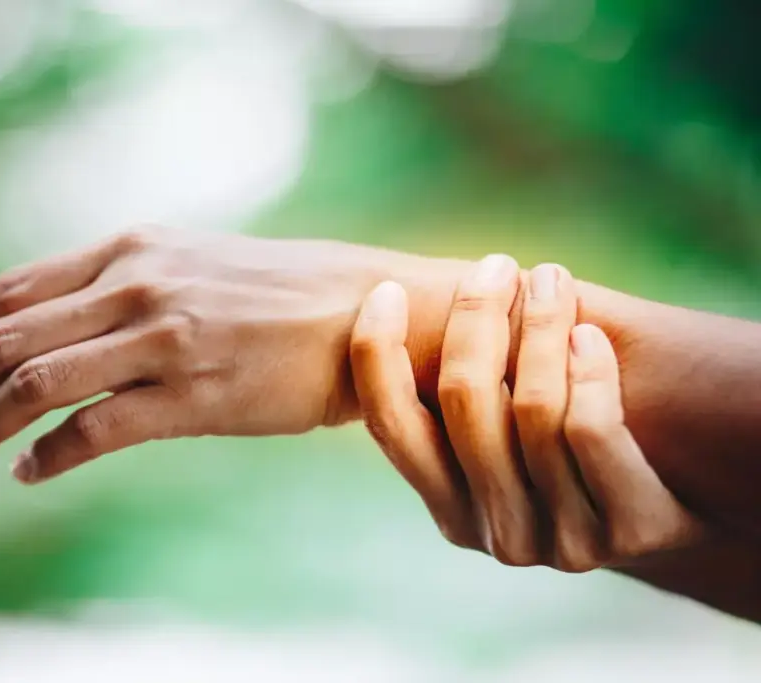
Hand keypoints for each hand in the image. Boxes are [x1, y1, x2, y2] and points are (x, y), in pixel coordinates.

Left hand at [0, 227, 433, 483]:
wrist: (366, 315)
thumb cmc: (279, 294)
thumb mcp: (191, 262)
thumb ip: (124, 280)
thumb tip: (58, 319)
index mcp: (131, 249)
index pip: (14, 287)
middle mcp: (136, 286)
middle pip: (9, 337)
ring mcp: (164, 339)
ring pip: (38, 384)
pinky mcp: (194, 395)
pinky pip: (95, 430)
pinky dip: (47, 455)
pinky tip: (26, 472)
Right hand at [349, 257, 703, 571]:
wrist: (685, 501)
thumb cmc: (579, 444)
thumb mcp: (513, 428)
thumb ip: (466, 392)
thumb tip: (390, 300)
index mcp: (452, 508)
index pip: (394, 428)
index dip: (378, 355)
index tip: (386, 291)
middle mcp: (498, 534)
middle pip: (464, 401)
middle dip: (475, 316)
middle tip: (493, 265)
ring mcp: (563, 541)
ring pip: (533, 408)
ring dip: (540, 327)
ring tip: (550, 280)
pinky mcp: (629, 532)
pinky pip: (590, 432)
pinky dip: (587, 370)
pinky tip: (590, 336)